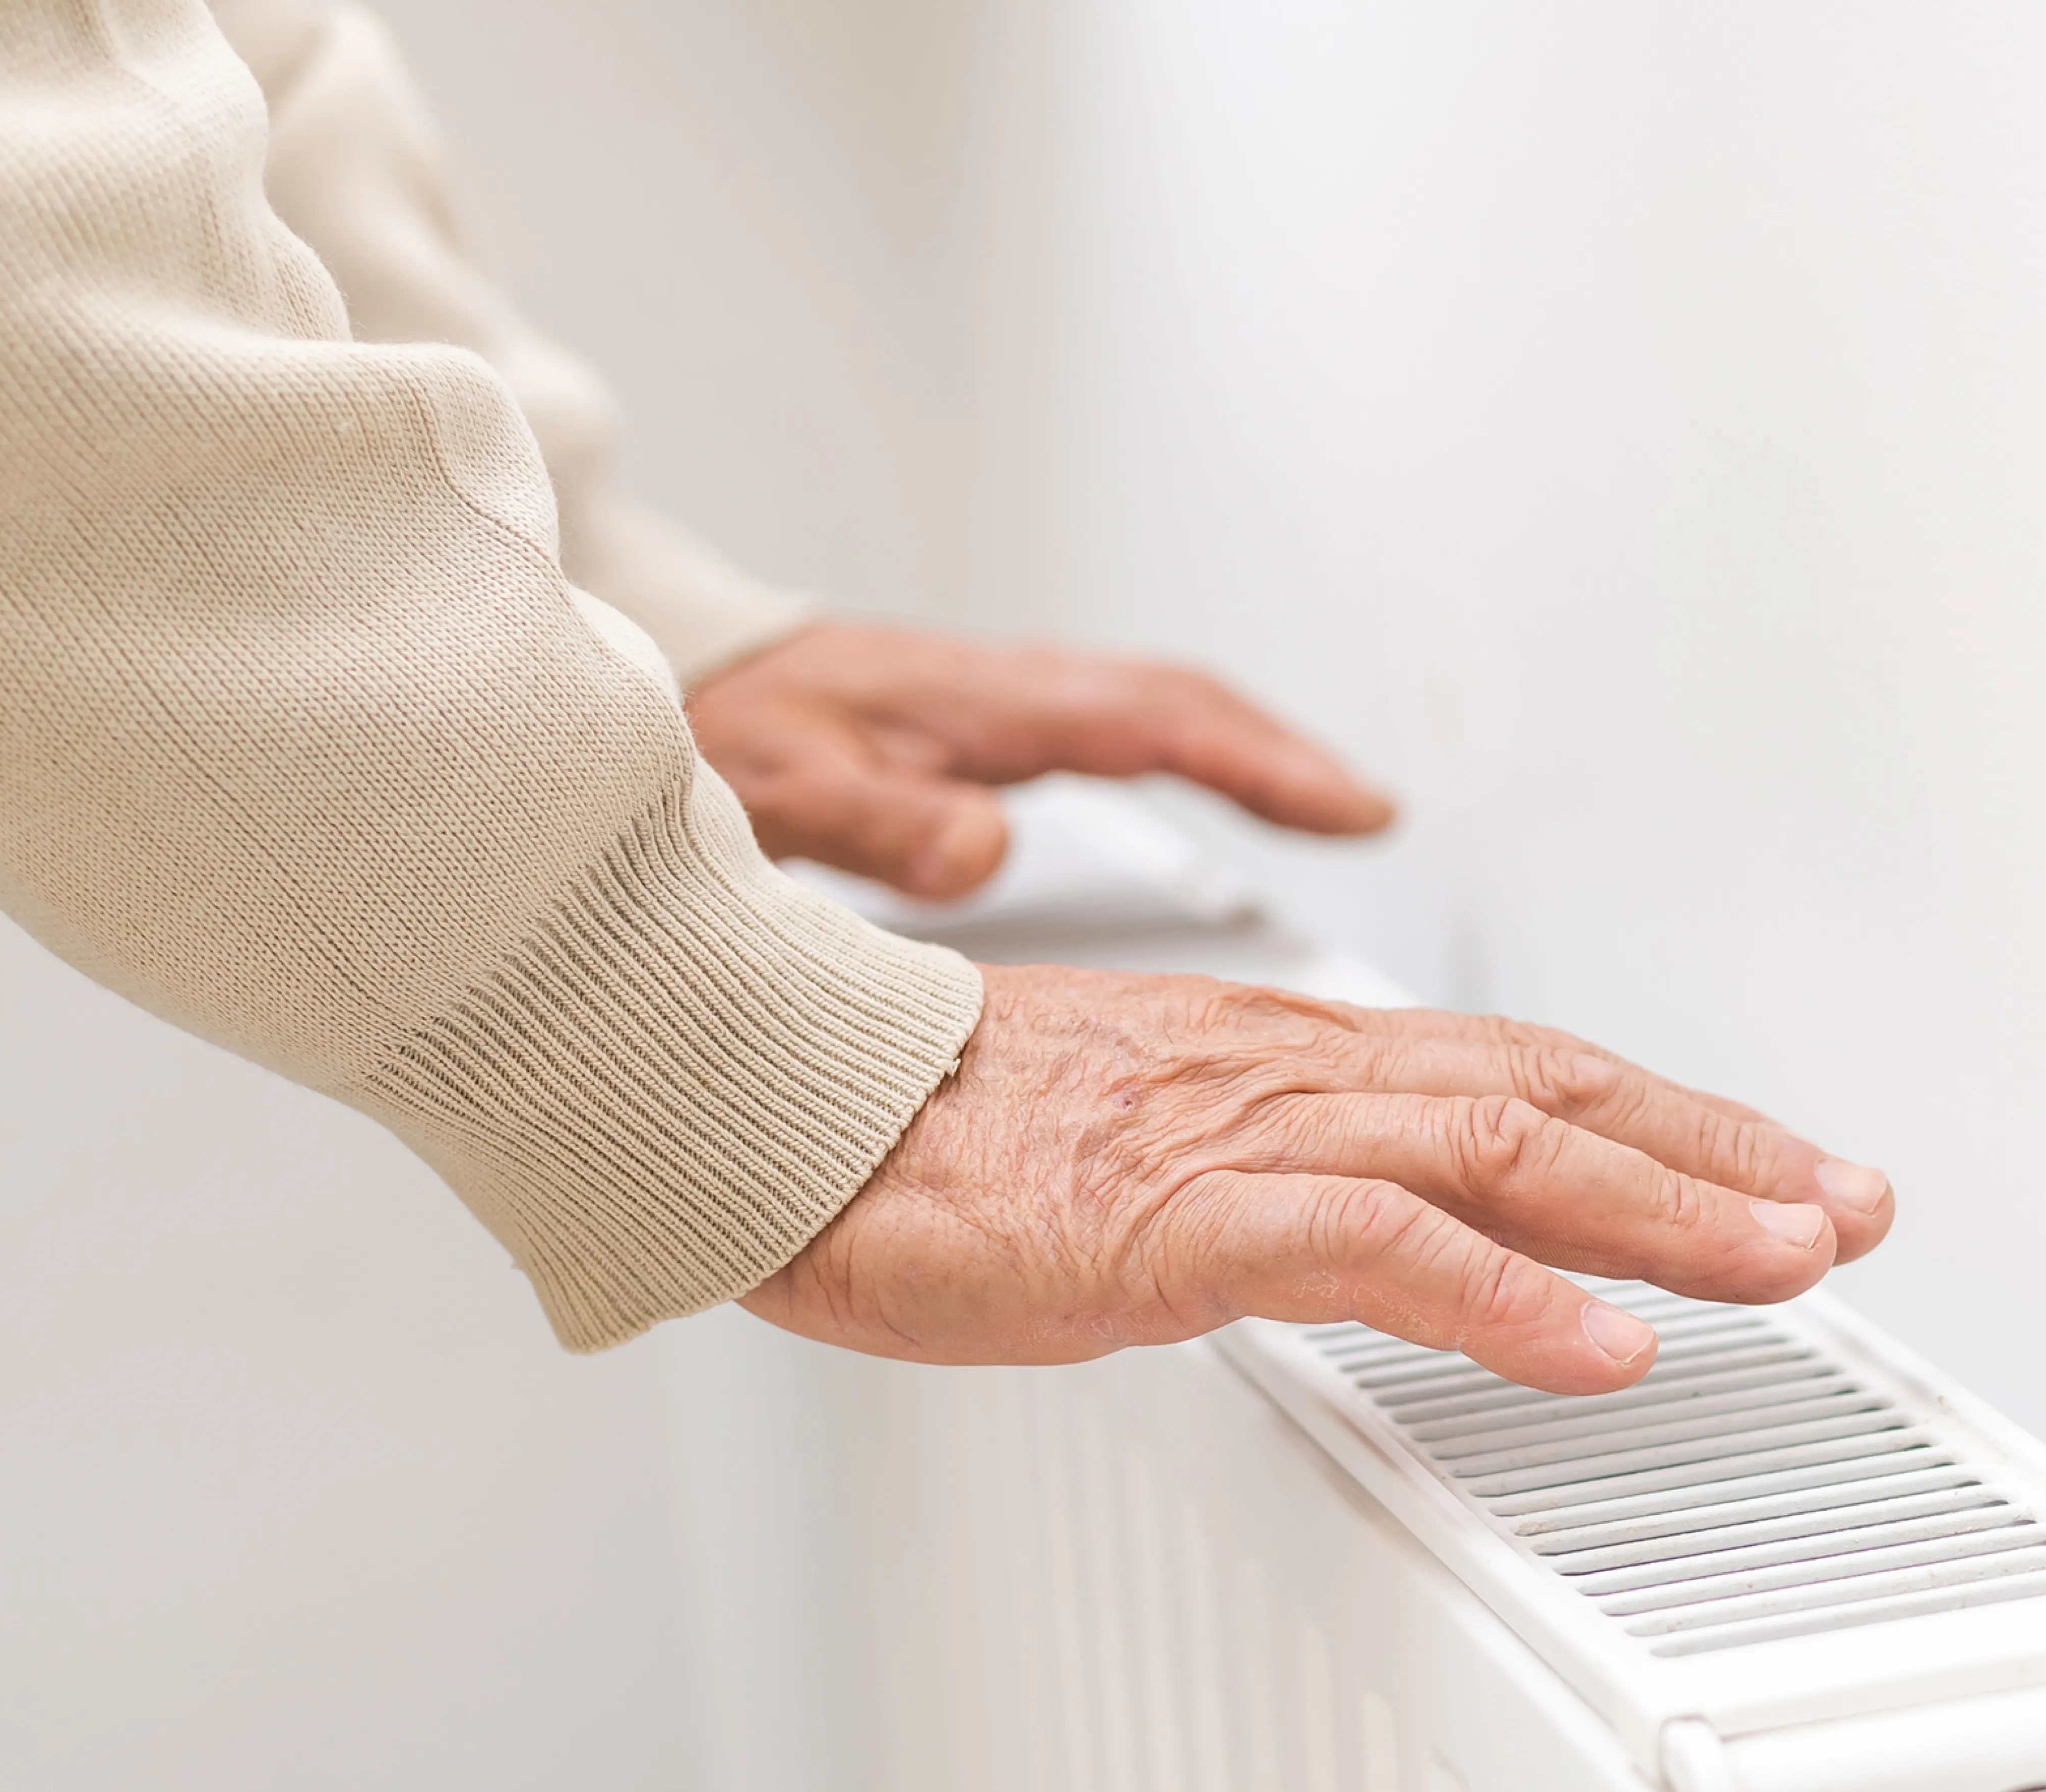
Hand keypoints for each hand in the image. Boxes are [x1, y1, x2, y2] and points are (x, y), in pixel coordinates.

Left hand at [684, 620, 1395, 899]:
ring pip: (1161, 707)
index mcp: (988, 704)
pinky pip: (1124, 722)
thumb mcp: (790, 788)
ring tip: (1324, 801)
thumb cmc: (729, 730)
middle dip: (1284, 754)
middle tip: (1368, 811)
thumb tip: (986, 852)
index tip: (1347, 807)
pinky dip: (1191, 748)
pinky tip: (1211, 784)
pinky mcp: (992, 720)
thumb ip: (883, 823)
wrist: (677, 684)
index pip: (1158, 723)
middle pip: (1184, 704)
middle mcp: (1013, 691)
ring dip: (1247, 746)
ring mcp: (1008, 700)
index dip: (1260, 765)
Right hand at [741, 965, 1897, 1392]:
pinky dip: (1502, 1296)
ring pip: (1502, 1153)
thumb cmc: (941, 1142)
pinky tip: (1598, 1348)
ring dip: (1666, 1212)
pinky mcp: (1175, 1216)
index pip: (1528, 1077)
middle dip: (1723, 1158)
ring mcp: (1242, 1140)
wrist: (784, 1109)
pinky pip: (1371, 1249)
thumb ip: (1275, 1184)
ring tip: (1793, 1258)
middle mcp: (1296, 1078)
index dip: (1674, 1124)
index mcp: (1292, 1065)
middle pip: (1556, 1098)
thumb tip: (1369, 1235)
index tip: (1788, 1171)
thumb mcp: (1149, 1153)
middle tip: (1855, 1206)